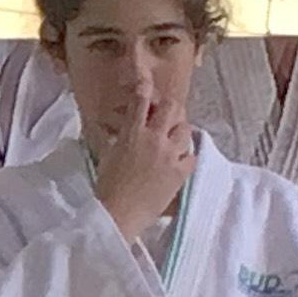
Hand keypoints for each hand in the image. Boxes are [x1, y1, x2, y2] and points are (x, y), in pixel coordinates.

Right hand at [94, 91, 194, 245]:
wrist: (118, 215)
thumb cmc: (106, 187)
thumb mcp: (107, 156)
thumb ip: (116, 139)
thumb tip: (117, 131)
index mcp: (132, 133)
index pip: (141, 99)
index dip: (145, 86)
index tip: (147, 81)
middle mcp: (154, 138)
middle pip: (172, 108)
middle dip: (169, 109)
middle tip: (166, 116)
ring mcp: (170, 155)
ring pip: (186, 129)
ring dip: (179, 132)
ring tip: (173, 141)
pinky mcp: (180, 172)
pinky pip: (192, 156)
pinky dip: (186, 156)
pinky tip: (179, 161)